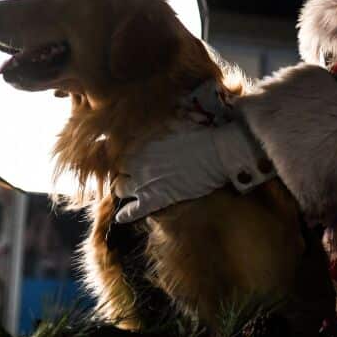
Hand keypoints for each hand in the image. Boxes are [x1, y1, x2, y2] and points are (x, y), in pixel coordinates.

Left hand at [112, 121, 274, 222]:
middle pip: (119, 169)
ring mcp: (144, 181)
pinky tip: (120, 218)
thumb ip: (158, 123)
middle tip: (132, 174)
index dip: (126, 155)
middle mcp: (137, 161)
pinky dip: (125, 215)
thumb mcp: (175, 121)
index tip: (131, 158)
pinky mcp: (155, 199)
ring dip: (124, 189)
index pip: (121, 150)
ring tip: (130, 191)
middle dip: (124, 172)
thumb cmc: (200, 134)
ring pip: (120, 189)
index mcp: (141, 141)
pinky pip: (132, 211)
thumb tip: (154, 118)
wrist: (216, 153)